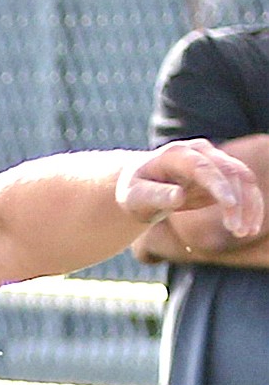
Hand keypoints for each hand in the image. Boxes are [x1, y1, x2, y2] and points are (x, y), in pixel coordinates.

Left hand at [116, 138, 263, 236]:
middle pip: (228, 171)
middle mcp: (199, 152)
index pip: (202, 167)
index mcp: (176, 154)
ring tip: (245, 233)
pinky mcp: (222, 174)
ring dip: (249, 205)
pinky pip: (244, 187)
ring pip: (243, 178)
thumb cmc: (135, 191)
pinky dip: (250, 206)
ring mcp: (214, 160)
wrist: (141, 185)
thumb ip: (155, 195)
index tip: (229, 205)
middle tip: (237, 231)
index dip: (218, 184)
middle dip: (237, 201)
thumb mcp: (135, 196)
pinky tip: (249, 228)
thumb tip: (178, 196)